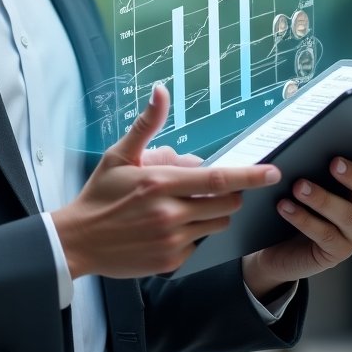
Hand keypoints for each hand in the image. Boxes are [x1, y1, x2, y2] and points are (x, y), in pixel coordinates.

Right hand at [52, 84, 279, 279]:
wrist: (79, 240)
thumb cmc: (100, 194)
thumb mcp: (119, 155)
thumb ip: (147, 124)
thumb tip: (161, 90)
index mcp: (160, 183)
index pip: (218, 179)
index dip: (250, 176)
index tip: (272, 172)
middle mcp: (170, 213)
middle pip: (226, 204)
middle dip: (229, 194)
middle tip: (207, 187)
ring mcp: (172, 240)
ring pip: (216, 224)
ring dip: (212, 213)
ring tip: (183, 206)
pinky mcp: (171, 261)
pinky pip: (199, 243)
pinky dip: (193, 233)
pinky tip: (168, 228)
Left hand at [242, 143, 351, 299]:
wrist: (272, 244)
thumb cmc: (288, 200)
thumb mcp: (297, 177)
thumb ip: (306, 160)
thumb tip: (301, 138)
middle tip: (334, 163)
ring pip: (347, 214)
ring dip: (322, 198)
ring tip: (298, 186)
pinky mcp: (336, 252)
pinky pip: (325, 235)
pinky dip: (304, 219)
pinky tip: (284, 207)